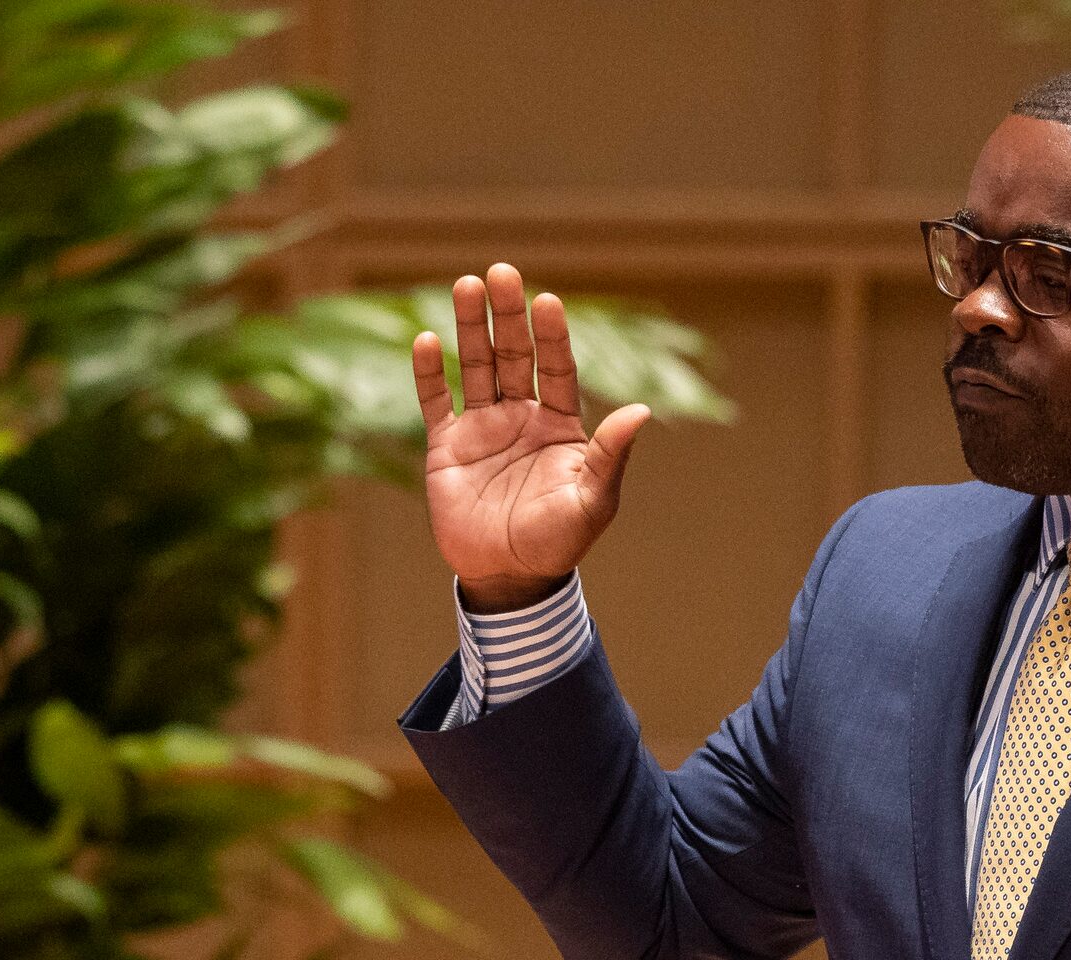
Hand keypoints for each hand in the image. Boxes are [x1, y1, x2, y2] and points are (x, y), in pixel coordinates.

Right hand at [411, 261, 649, 612]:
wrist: (510, 577)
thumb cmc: (559, 542)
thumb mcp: (592, 501)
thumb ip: (610, 456)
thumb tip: (642, 412)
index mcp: (559, 426)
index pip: (556, 369)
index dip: (552, 336)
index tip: (549, 301)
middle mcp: (521, 417)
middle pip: (514, 355)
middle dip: (508, 315)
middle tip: (502, 272)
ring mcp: (482, 429)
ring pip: (476, 366)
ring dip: (470, 328)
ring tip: (467, 285)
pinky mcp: (446, 448)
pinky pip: (436, 402)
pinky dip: (429, 373)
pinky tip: (428, 340)